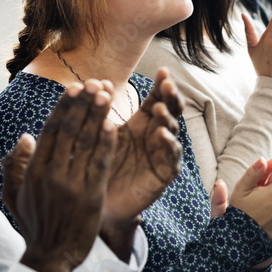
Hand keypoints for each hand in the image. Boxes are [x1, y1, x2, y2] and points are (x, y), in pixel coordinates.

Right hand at [4, 81, 114, 271]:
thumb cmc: (33, 224)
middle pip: (70, 130)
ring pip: (87, 143)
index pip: (51, 130)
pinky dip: (107, 143)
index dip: (64, 107)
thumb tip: (26, 137)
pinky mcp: (92, 196)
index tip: (74, 88)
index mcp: (35, 170)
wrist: (51, 256)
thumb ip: (16, 165)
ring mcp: (73, 184)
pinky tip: (113, 125)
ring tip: (106, 95)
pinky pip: (101, 163)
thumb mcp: (14, 194)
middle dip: (83, 104)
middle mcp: (53, 174)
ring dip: (98, 116)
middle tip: (94, 83)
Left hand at [105, 68, 183, 257]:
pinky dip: (168, 144)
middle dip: (171, 97)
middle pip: (171, 110)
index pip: (157, 98)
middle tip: (167, 85)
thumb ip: (102, 111)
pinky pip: (172, 156)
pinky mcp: (165, 172)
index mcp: (143, 122)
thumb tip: (98, 81)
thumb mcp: (101, 133)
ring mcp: (163, 153)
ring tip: (159, 109)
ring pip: (173, 131)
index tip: (163, 71)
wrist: (100, 201)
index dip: (162, 85)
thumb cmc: (101, 164)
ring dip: (168, 119)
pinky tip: (162, 134)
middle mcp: (156, 134)